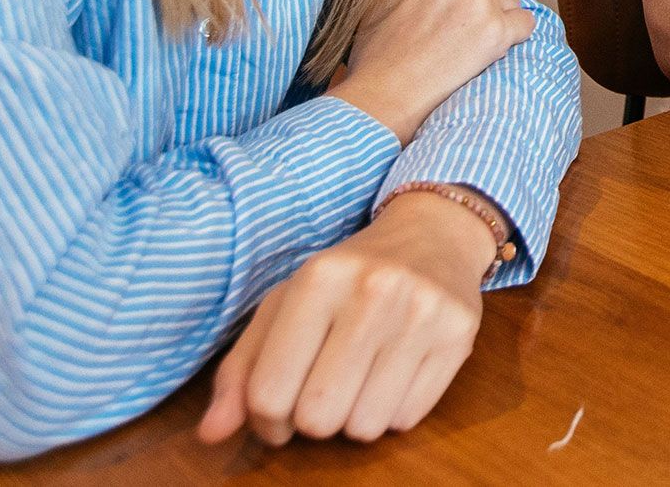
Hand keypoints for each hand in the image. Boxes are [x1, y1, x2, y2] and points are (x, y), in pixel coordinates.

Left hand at [197, 190, 493, 445]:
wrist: (433, 235)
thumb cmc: (347, 279)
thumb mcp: (285, 306)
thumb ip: (241, 370)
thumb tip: (210, 434)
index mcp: (319, 278)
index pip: (269, 392)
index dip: (265, 420)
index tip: (277, 411)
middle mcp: (374, 291)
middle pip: (318, 417)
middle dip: (313, 419)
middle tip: (322, 392)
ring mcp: (422, 313)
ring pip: (364, 426)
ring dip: (355, 417)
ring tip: (360, 380)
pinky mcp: (460, 336)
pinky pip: (407, 418)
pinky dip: (392, 411)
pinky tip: (394, 373)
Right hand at [329, 0, 534, 144]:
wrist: (385, 93)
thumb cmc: (378, 54)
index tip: (463, 0)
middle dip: (486, 1)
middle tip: (464, 30)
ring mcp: (478, 3)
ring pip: (510, 2)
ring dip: (499, 21)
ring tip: (472, 45)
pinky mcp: (496, 31)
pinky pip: (526, 23)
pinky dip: (516, 36)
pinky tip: (494, 50)